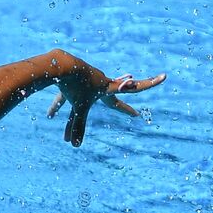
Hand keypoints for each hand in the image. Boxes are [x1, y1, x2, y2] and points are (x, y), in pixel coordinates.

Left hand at [46, 54, 165, 146]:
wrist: (62, 65)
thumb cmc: (75, 86)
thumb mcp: (79, 107)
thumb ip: (77, 126)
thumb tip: (74, 146)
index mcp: (108, 88)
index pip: (135, 88)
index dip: (150, 84)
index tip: (163, 77)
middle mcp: (99, 84)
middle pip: (112, 100)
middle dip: (120, 109)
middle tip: (133, 114)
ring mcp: (86, 81)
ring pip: (84, 103)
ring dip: (75, 119)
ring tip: (68, 134)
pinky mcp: (71, 82)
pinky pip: (65, 97)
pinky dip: (59, 106)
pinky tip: (49, 117)